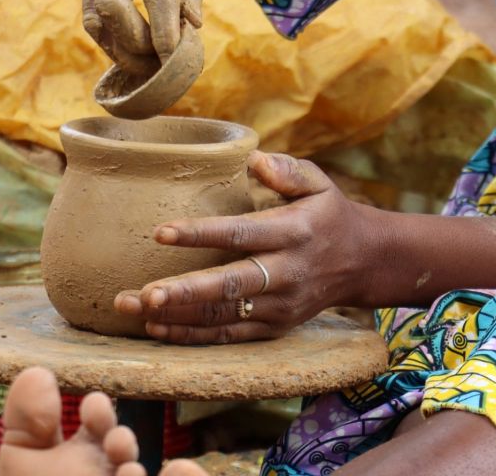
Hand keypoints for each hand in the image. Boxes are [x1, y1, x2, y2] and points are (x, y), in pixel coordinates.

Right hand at [70, 0, 218, 72]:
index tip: (177, 58)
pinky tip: (135, 47)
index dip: (165, 30)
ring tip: (150, 62)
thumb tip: (193, 22)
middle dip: (136, 44)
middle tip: (163, 61)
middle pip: (111, 6)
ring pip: (93, 15)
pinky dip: (110, 37)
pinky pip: (90, 11)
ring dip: (119, 48)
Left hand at [114, 152, 370, 343]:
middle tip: (144, 293)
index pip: (241, 234)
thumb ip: (288, 170)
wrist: (363, 262)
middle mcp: (287, 273)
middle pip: (230, 286)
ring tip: (132, 308)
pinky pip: (228, 336)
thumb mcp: (320, 183)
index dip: (200, 234)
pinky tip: (157, 327)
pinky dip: (192, 335)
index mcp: (292, 232)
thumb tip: (254, 159)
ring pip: (223, 316)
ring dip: (176, 315)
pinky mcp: (275, 327)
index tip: (161, 232)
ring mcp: (281, 305)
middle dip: (185, 292)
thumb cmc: (329, 214)